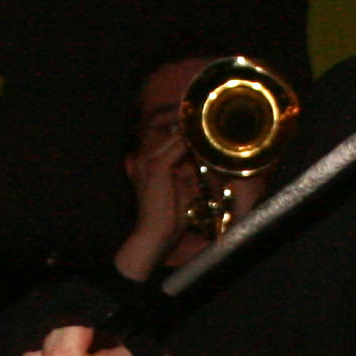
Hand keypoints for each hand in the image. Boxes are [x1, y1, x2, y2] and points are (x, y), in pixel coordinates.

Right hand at [113, 117, 196, 281]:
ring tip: (214, 124)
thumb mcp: (182, 187)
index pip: (164, 134)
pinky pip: (179, 145)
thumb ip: (189, 169)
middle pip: (167, 129)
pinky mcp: (157, 165)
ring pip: (175, 134)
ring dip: (194, 130)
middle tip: (211, 119)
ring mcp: (147, 158)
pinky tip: (209, 140)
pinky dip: (195, 142)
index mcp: (143, 161)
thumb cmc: (170, 216)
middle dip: (188, 124)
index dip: (184, 127)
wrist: (155, 235)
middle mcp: (142, 156)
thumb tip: (206, 157)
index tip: (203, 122)